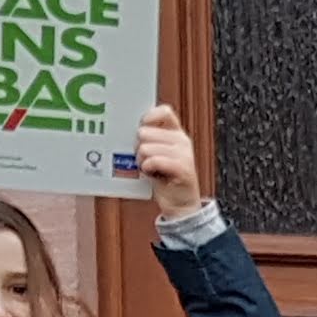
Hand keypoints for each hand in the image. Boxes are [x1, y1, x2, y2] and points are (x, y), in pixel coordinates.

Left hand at [135, 104, 203, 218]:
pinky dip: (147, 169)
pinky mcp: (183, 168)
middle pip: (146, 132)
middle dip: (138, 147)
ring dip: (141, 160)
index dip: (149, 117)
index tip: (142, 127)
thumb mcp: (157, 154)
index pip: (164, 112)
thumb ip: (149, 139)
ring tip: (149, 169)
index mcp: (176, 133)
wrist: (180, 204)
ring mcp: (184, 154)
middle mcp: (182, 141)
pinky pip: (154, 161)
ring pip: (146, 148)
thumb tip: (132, 131)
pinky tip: (152, 174)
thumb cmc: (164, 178)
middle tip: (145, 159)